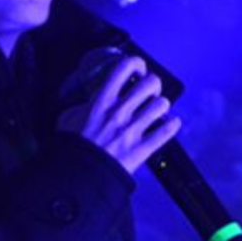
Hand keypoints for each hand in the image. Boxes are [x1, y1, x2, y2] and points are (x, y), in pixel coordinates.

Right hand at [57, 55, 181, 174]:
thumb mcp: (68, 119)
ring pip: (161, 105)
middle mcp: (119, 113)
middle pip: (149, 84)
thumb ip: (81, 107)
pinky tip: (172, 123)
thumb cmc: (71, 148)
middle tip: (150, 91)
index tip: (138, 69)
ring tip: (157, 108)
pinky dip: (172, 125)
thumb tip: (85, 103)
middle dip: (153, 84)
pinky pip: (165, 132)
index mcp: (101, 102)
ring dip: (162, 105)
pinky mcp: (140, 149)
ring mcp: (131, 131)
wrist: (78, 177)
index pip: (123, 68)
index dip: (136, 63)